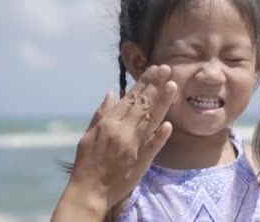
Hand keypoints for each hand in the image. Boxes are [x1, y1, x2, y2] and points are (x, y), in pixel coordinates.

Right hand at [63, 65, 176, 216]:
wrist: (89, 191)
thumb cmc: (86, 162)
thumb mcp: (88, 135)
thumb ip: (101, 113)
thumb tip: (112, 93)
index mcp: (109, 124)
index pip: (130, 98)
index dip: (143, 83)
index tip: (154, 69)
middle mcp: (122, 132)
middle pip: (143, 105)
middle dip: (156, 86)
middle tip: (167, 69)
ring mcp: (133, 147)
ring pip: (151, 121)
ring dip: (163, 103)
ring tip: (172, 85)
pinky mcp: (141, 162)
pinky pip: (153, 147)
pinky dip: (161, 136)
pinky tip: (170, 124)